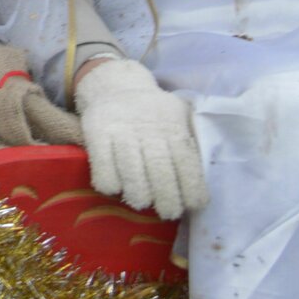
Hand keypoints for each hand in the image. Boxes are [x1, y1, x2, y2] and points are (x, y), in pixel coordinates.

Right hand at [73, 57, 208, 218]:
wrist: (115, 86)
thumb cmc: (153, 112)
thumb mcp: (177, 116)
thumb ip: (189, 142)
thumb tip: (202, 180)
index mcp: (173, 127)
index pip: (186, 161)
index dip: (191, 187)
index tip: (194, 205)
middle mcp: (148, 128)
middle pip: (159, 169)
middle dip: (166, 198)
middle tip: (168, 213)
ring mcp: (121, 130)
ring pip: (131, 171)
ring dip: (138, 194)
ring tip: (141, 203)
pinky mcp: (97, 131)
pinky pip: (102, 166)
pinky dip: (109, 183)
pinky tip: (114, 188)